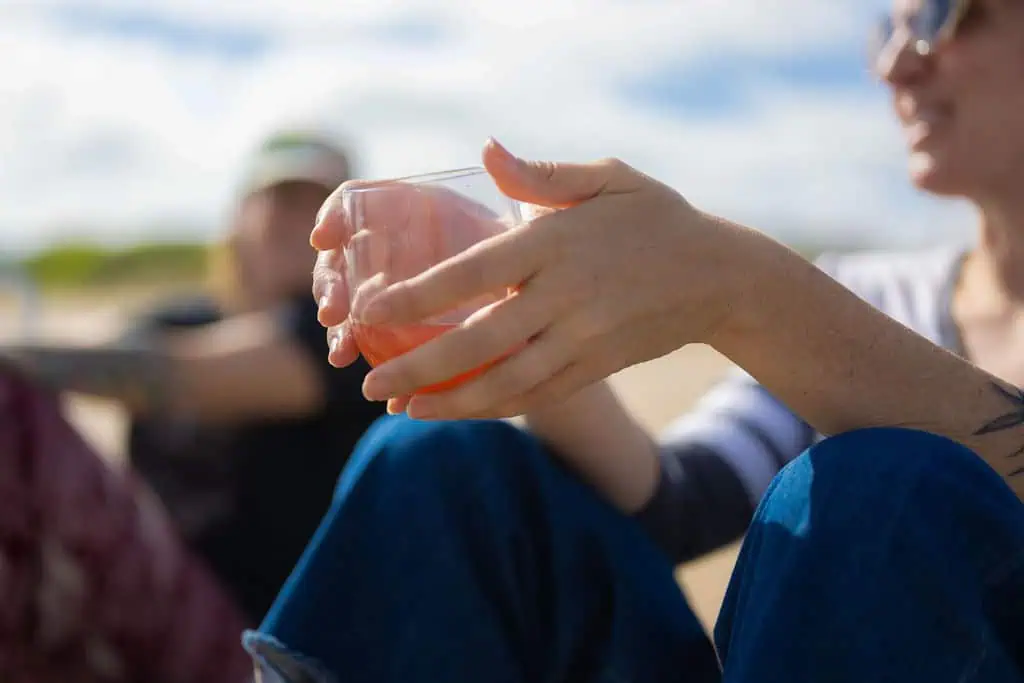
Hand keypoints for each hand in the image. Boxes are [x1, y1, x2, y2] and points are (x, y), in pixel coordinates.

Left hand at [313, 139, 751, 418]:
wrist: (721, 276)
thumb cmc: (655, 218)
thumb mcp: (609, 177)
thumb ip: (543, 173)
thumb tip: (486, 152)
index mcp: (556, 243)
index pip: (472, 273)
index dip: (415, 297)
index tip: (368, 310)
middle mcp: (565, 297)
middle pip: (479, 340)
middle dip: (418, 368)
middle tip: (367, 385)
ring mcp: (583, 339)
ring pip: (505, 381)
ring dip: (449, 401)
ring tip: (401, 409)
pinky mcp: (596, 367)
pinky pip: (537, 396)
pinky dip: (492, 409)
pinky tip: (455, 411)